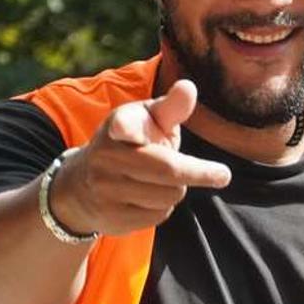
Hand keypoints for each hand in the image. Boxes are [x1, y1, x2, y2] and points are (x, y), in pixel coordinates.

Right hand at [50, 79, 233, 237]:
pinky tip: (148, 198)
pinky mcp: (112, 217)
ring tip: (162, 182)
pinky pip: (157, 216)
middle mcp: (106, 156)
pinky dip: (162, 208)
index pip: (123, 125)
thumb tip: (189, 87)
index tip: (122, 129)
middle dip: (199, 173)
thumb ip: (171, 107)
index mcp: (118, 125)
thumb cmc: (130, 144)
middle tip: (222, 174)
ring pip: (168, 197)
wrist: (82, 185)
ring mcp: (106, 189)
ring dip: (176, 190)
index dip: (125, 127)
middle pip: (169, 171)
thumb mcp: (147, 120)